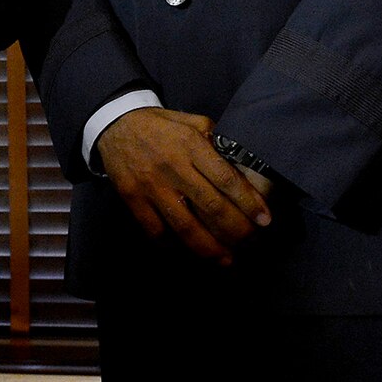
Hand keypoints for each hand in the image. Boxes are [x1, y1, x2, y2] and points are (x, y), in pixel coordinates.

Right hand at [96, 107, 271, 263]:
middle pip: (211, 207)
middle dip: (236, 230)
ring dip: (209, 247)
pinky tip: (188, 251)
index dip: (249, 203)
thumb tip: (244, 166)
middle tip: (250, 241)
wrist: (116, 124)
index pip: (227, 179)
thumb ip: (217, 142)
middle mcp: (173, 167)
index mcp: (191, 145)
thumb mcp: (194, 122)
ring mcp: (151, 186)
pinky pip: (155, 230)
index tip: (265, 220)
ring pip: (185, 226)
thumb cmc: (162, 125)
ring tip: (226, 259)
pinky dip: (172, 245)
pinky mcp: (132, 198)